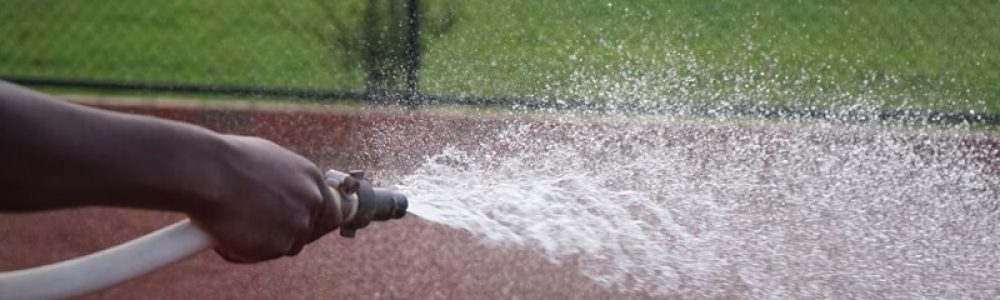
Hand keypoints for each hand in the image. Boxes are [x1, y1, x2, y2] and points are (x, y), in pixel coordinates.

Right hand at [187, 135, 341, 262]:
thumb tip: (281, 194)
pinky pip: (264, 254)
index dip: (315, 221)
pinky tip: (228, 230)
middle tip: (264, 230)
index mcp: (311, 178)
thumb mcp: (268, 161)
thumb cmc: (227, 161)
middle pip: (311, 231)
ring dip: (266, 241)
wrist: (208, 173)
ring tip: (237, 222)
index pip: (331, 210)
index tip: (302, 225)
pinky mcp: (277, 245)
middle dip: (290, 233)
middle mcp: (311, 201)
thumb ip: (285, 182)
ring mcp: (297, 225)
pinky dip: (246, 249)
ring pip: (287, 245)